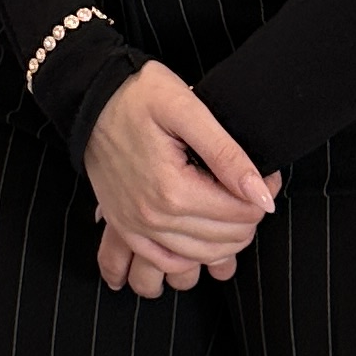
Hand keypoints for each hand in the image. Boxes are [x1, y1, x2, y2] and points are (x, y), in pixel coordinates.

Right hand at [84, 62, 277, 294]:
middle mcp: (152, 217)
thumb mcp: (187, 109)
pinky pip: (166, 261)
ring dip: (226, 238)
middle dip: (249, 215)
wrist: (88, 97)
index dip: (263, 195)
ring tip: (233, 205)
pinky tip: (203, 234)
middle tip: (254, 185)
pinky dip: (192, 256)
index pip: (240, 215)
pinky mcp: (123, 227)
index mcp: (172, 189)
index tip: (267, 175)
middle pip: (225, 239)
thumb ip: (228, 154)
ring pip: (200, 257)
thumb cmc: (137, 94)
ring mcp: (135, 226)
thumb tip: (263, 196)